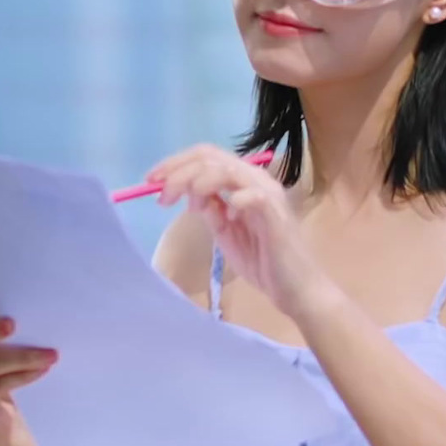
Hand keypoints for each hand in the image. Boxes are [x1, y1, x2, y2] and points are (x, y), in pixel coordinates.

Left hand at [148, 145, 328, 316]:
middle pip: (211, 157)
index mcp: (243, 181)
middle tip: (160, 194)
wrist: (294, 289)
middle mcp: (256, 179)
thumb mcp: (224, 232)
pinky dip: (233, 200)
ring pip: (226, 170)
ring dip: (197, 183)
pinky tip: (226, 216)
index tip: (151, 180)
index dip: (176, 163)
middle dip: (178, 171)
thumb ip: (209, 209)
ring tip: (188, 205)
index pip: (207, 156)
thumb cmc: (262, 261)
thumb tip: (187, 193)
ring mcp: (267, 193)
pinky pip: (252, 195)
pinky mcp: (275, 213)